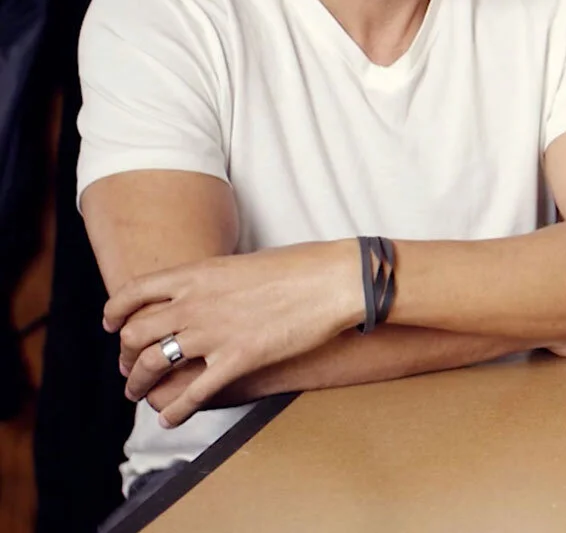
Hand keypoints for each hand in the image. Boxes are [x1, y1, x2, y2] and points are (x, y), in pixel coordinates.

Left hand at [107, 241, 358, 426]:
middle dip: (126, 355)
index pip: (133, 292)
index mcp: (196, 274)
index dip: (115, 312)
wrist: (335, 281)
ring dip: (138, 384)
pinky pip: (192, 393)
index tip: (112, 325)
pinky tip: (170, 420)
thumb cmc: (302, 266)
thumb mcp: (245, 262)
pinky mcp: (237, 360)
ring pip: (153, 364)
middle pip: (135, 333)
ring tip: (139, 394)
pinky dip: (175, 411)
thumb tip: (207, 293)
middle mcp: (195, 303)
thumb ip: (216, 280)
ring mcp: (213, 333)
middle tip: (130, 367)